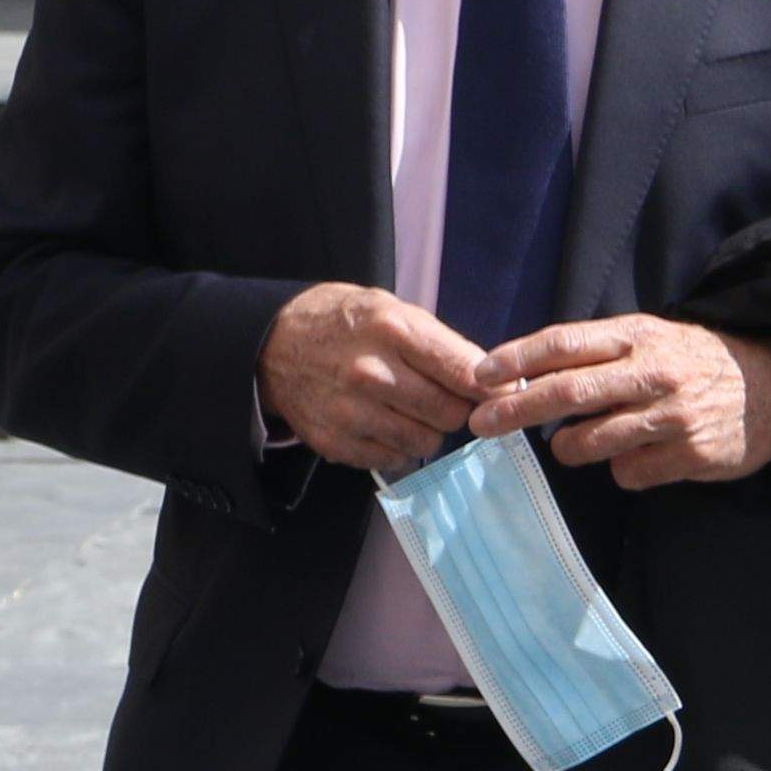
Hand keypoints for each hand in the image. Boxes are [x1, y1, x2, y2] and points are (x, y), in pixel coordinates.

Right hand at [258, 281, 486, 472]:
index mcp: (392, 330)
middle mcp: (371, 373)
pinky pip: (393, 460)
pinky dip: (396, 447)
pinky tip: (383, 424)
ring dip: (427, 430)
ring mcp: (351, 412)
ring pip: (425, 442)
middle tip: (442, 397)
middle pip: (450, 413)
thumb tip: (493, 381)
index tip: (497, 393)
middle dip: (456, 409)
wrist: (273, 344)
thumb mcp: (393, 310)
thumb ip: (442, 344)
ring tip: (408, 410)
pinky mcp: (336, 442)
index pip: (464, 372)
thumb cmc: (343, 322)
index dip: (491, 388)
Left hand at [471, 316, 770, 491]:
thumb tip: (523, 375)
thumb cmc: (692, 363)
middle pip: (568, 393)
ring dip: (568, 447)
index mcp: (637, 335)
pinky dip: (619, 469)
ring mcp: (671, 415)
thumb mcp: (648, 339)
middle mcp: (652, 372)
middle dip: (515, 410)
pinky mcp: (687, 454)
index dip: (518, 359)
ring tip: (572, 443)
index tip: (480, 374)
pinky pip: (627, 473)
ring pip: (590, 441)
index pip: (565, 343)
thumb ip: (594, 355)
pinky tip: (638, 455)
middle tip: (481, 424)